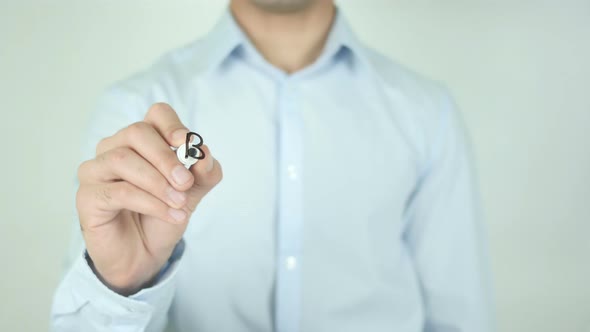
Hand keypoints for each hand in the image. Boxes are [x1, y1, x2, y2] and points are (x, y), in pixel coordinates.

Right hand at [76, 103, 221, 294]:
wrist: (145, 254)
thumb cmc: (163, 214)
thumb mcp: (192, 192)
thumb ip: (204, 172)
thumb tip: (204, 154)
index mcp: (142, 140)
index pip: (156, 115)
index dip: (172, 125)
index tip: (188, 145)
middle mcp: (115, 148)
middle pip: (137, 132)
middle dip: (165, 157)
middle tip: (185, 182)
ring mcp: (96, 170)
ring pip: (123, 160)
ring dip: (158, 183)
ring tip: (180, 204)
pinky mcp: (88, 196)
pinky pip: (118, 191)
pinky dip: (150, 203)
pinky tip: (171, 215)